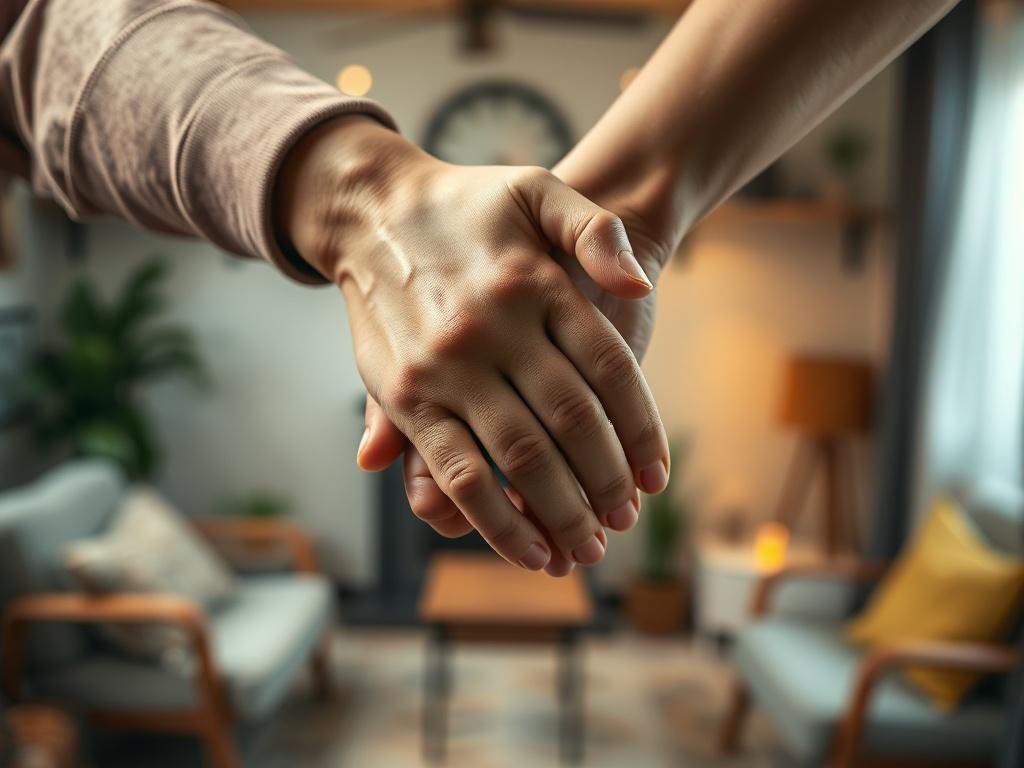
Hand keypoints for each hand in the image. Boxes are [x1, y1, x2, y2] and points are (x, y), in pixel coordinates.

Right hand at [357, 160, 677, 574]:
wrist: (373, 210)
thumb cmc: (466, 206)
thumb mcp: (537, 190)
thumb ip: (594, 231)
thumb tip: (637, 290)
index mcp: (532, 283)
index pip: (608, 368)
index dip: (641, 428)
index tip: (655, 474)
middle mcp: (491, 327)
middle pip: (572, 421)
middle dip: (608, 482)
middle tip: (625, 521)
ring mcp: (446, 365)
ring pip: (521, 457)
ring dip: (563, 513)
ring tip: (587, 549)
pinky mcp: (405, 397)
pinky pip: (458, 471)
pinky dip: (497, 519)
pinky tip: (529, 549)